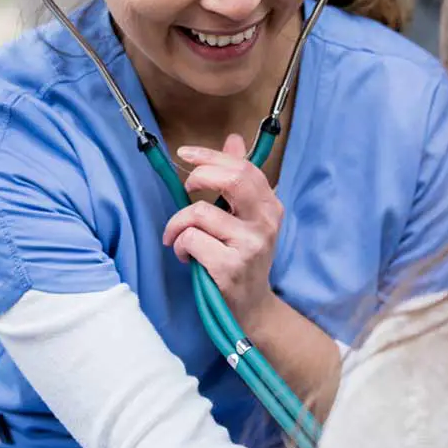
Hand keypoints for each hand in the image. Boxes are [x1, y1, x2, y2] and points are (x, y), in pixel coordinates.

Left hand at [162, 133, 283, 330]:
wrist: (252, 307)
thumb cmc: (243, 258)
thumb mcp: (246, 217)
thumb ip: (239, 179)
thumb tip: (234, 139)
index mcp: (270, 205)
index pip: (242, 168)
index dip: (210, 155)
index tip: (185, 153)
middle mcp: (265, 222)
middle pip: (230, 180)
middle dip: (199, 177)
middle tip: (186, 191)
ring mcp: (249, 246)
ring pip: (198, 214)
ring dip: (178, 226)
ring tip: (180, 239)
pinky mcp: (230, 267)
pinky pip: (191, 241)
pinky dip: (180, 247)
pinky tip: (188, 258)